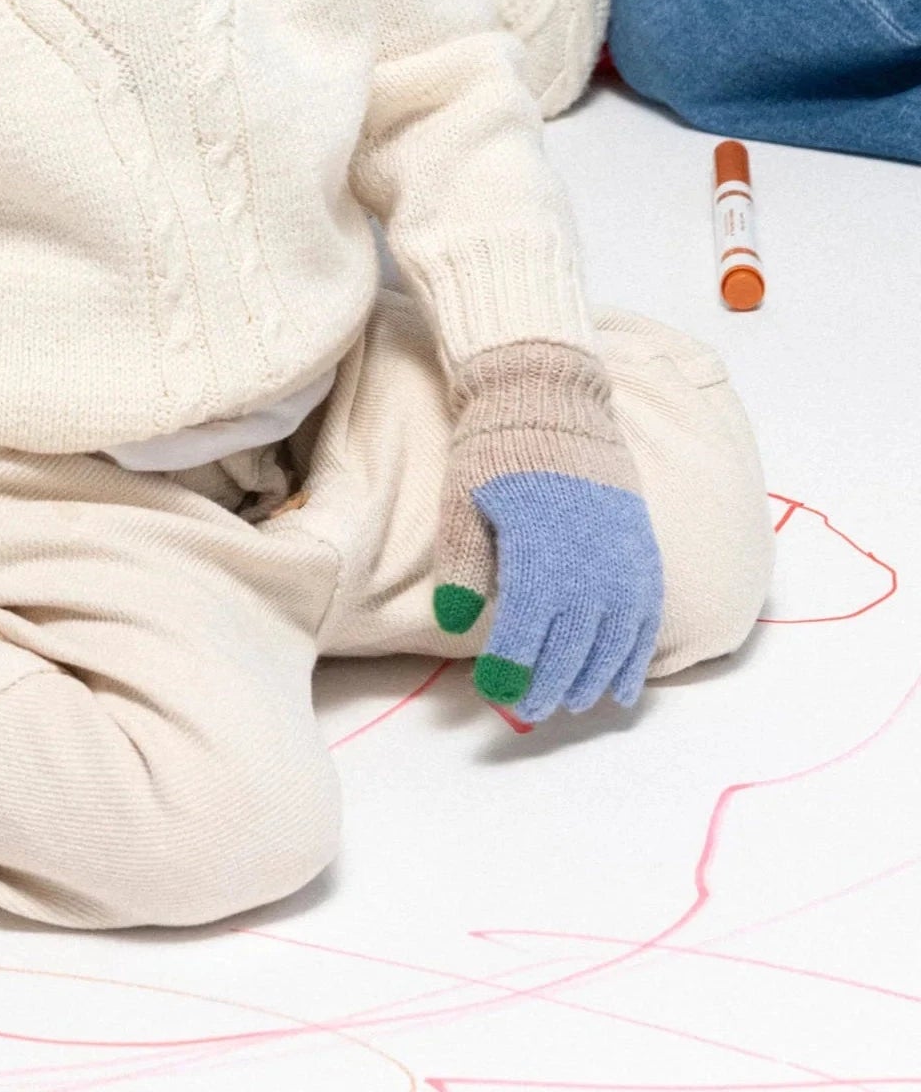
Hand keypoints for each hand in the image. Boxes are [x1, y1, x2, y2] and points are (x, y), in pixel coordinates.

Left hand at [432, 341, 664, 721]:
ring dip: (595, 677)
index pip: (528, 626)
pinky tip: (623, 685)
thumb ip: (464, 561)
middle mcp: (589, 556)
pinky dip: (637, 656)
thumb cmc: (496, 445)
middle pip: (575, 641)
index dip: (511, 665)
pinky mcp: (642, 546)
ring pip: (616, 637)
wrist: (551, 394)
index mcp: (540, 545)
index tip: (493, 692)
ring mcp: (623, 553)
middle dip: (551, 681)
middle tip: (530, 708)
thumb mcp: (464, 498)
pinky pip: (646, 616)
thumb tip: (455, 621)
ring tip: (573, 703)